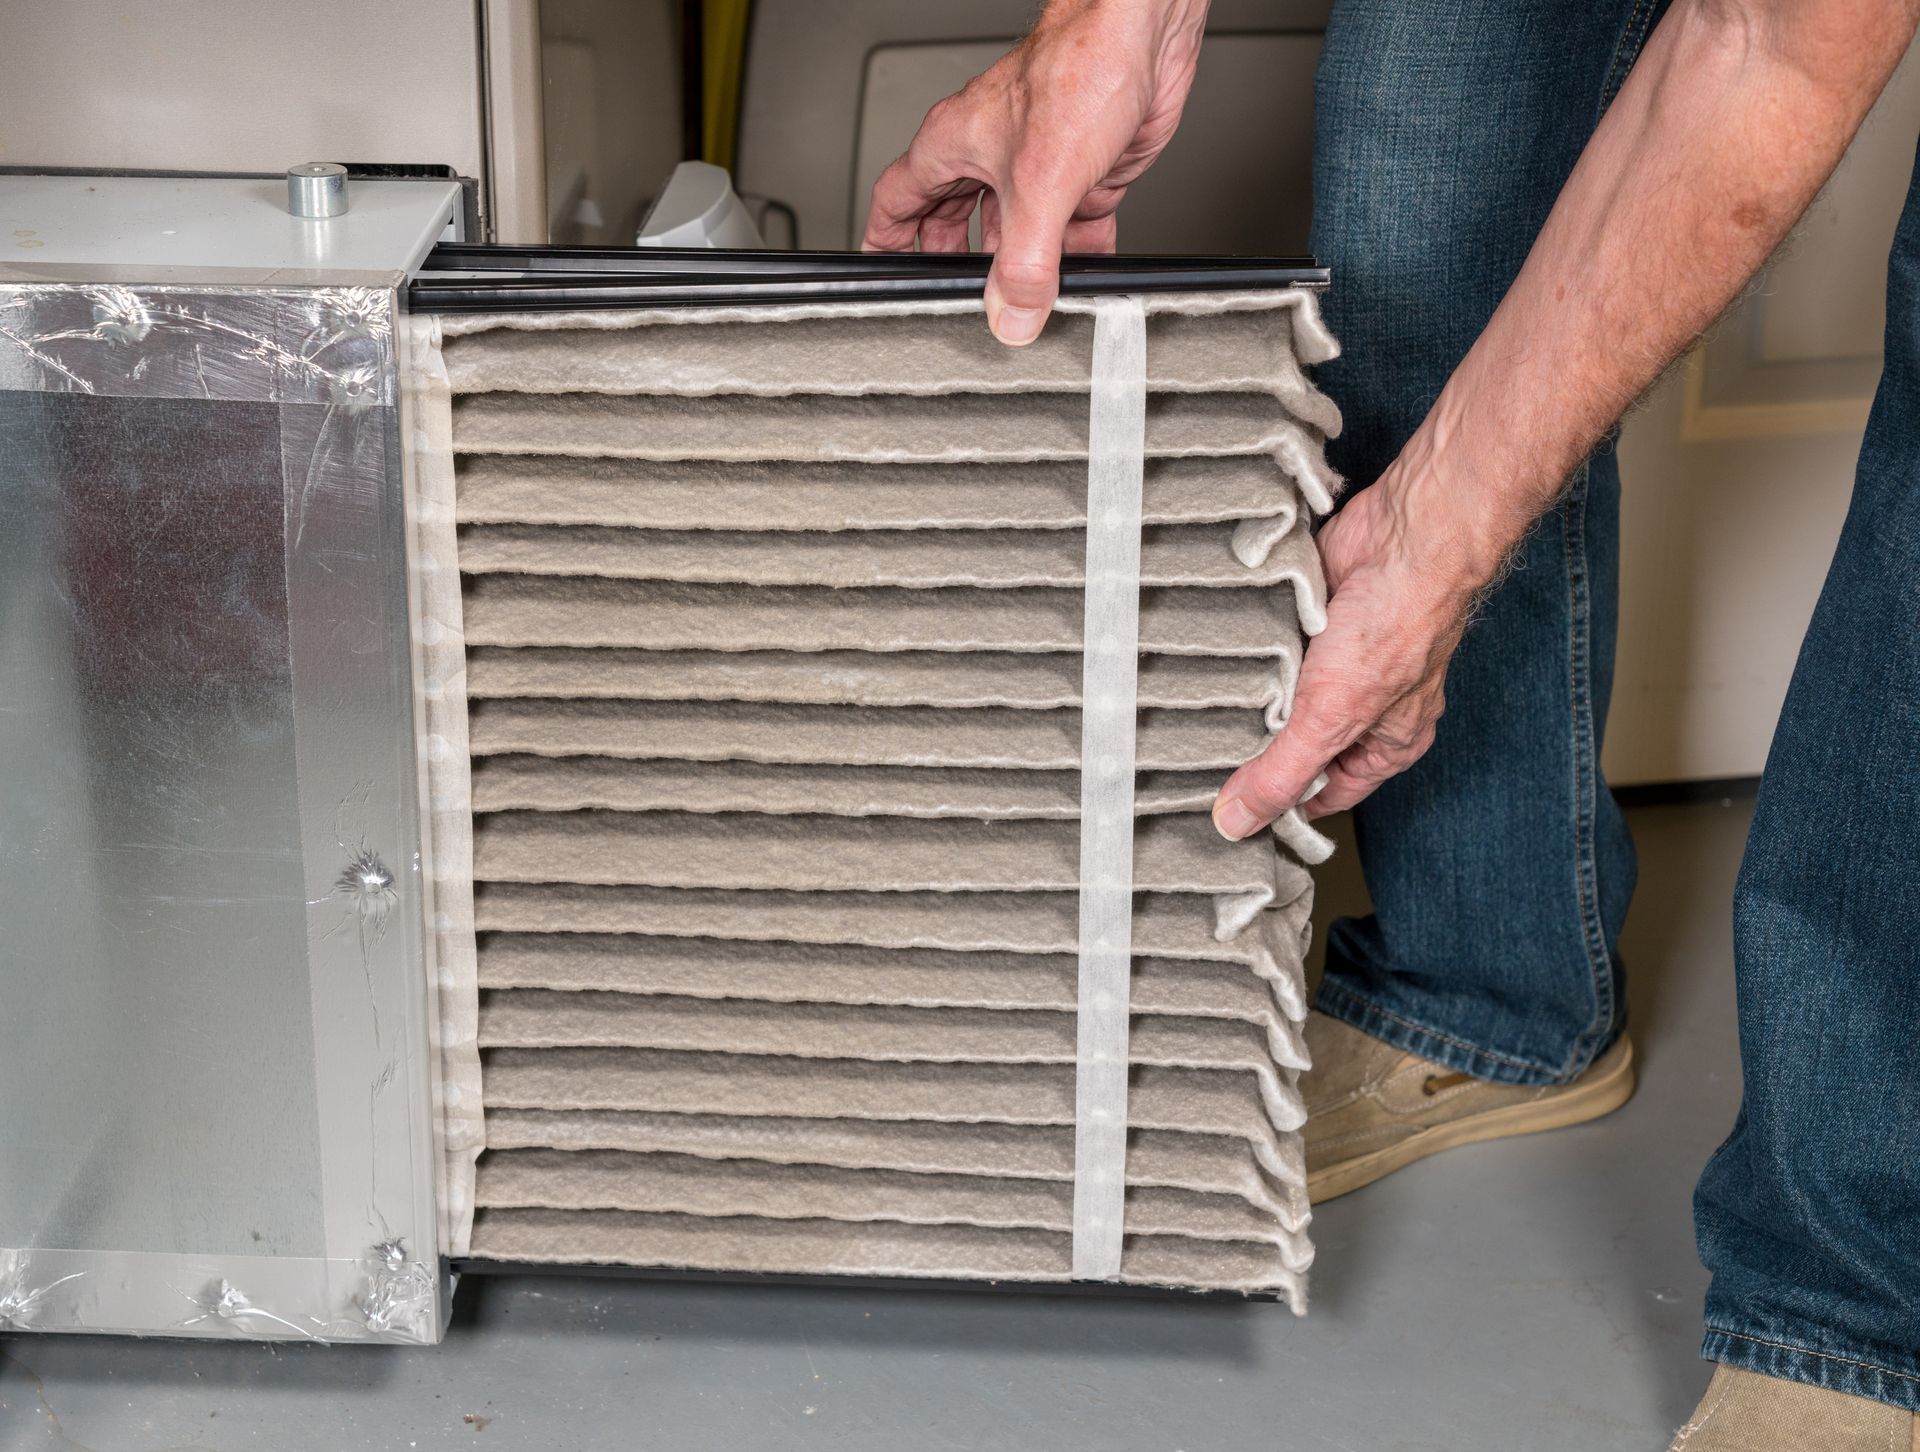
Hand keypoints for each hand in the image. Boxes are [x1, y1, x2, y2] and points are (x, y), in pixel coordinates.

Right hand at [861, 0, 1208, 344]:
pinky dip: (1074, 259)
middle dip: (957, 267)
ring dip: (1022, 270)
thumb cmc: (1079, 68)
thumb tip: (1012, 314)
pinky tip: (1082, 280)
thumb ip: (1023, 261)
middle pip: (954, 223)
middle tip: (958, 303)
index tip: (885, 277)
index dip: (885, 243)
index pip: (897, 202)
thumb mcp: (1039, 183)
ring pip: (1015, 232)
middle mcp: (991, 155)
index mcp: (954, 146)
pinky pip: (1069, 230)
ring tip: (1025, 305)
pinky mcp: (1084, 174)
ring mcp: (1038, 166)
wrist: (1144, 38)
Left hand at [1211, 431, 1515, 837]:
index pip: (1322, 794)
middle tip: (1200, 758)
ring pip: (1276, 694)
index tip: (1225, 814)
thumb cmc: (1396, 626)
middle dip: (1255, 748)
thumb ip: (1283, 773)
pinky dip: (1248, 650)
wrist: (1405, 536)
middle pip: (1293, 744)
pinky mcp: (1309, 621)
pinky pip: (1267, 648)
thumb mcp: (1332, 718)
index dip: (1278, 805)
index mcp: (1383, 744)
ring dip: (1248, 695)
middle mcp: (1361, 706)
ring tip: (1201, 706)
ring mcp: (1334, 662)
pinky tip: (1219, 657)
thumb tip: (1237, 822)